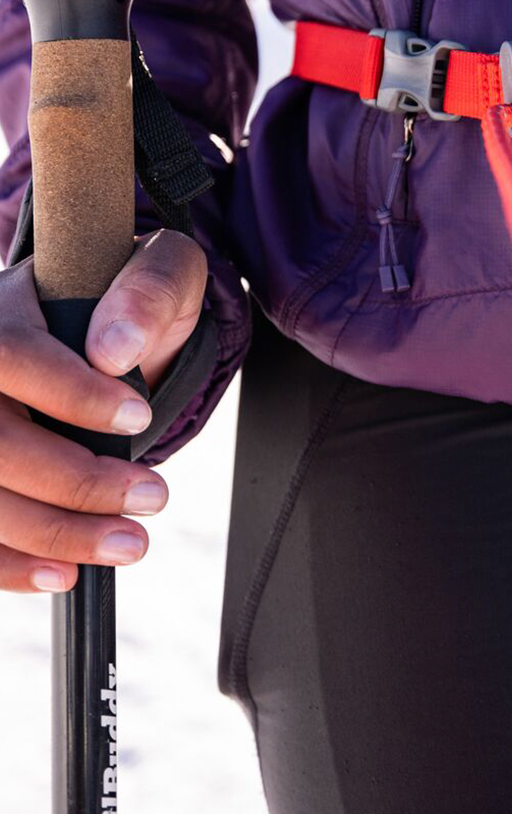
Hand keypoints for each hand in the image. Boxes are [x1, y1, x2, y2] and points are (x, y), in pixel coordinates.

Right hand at [0, 229, 206, 593]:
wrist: (112, 334)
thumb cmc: (134, 298)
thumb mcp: (162, 271)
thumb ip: (148, 291)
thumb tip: (114, 351)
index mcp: (1, 311)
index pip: (10, 354)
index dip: (69, 394)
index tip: (137, 417)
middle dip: (74, 481)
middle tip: (153, 497)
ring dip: (51, 533)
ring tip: (128, 544)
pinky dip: (11, 562)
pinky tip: (62, 574)